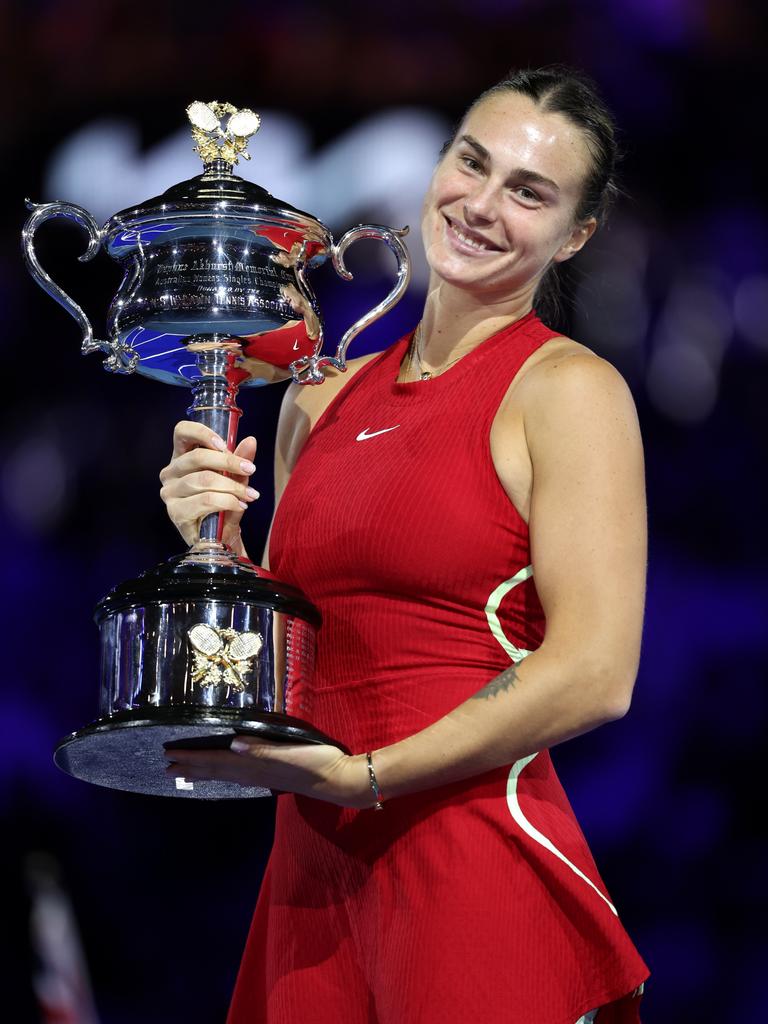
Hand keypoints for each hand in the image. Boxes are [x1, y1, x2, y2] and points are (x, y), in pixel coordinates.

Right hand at [159, 421, 258, 555]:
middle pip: (197, 457)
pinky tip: (239, 505)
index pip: (182, 431)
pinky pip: (205, 500)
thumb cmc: (223, 504)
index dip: (202, 433)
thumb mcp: (234, 479)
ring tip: (250, 494)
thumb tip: (250, 441)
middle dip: (229, 462)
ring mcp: (170, 493)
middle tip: (250, 470)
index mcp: (181, 457)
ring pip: (203, 480)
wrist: (220, 538)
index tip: (225, 445)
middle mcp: (170, 473)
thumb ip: (240, 461)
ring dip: (232, 486)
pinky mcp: (176, 512)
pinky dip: (227, 501)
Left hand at [164, 738, 373, 807]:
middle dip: (191, 768)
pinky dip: (223, 774)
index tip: (169, 755)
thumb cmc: (317, 762)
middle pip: (216, 771)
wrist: (340, 780)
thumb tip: (234, 743)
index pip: (216, 761)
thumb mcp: (291, 752)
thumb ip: (263, 748)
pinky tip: (224, 773)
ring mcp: (263, 777)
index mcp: (255, 765)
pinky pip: (237, 777)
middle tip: (166, 766)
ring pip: (225, 775)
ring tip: (185, 772)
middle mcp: (254, 773)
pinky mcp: (272, 777)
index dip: (192, 758)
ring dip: (203, 773)